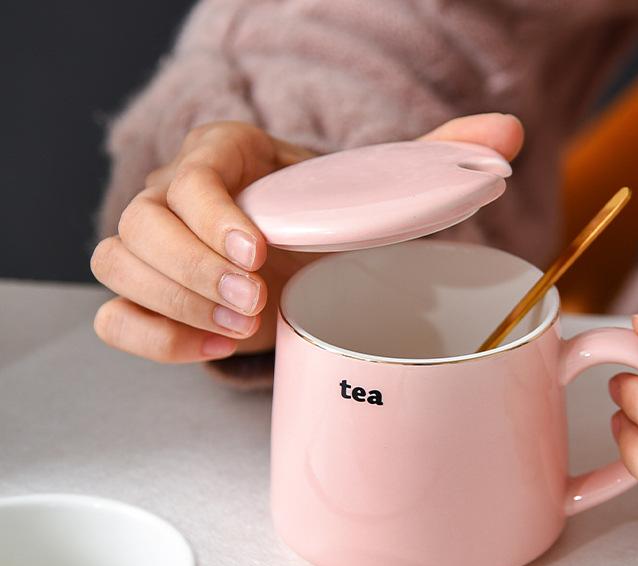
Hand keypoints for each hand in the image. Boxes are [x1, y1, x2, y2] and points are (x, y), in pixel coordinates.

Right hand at [91, 114, 523, 362]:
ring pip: (120, 266)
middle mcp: (178, 196)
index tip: (257, 255)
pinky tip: (208, 347)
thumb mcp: (374, 196)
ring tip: (240, 329)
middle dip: (195, 273)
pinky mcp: (149, 296)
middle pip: (143, 223)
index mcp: (228, 158)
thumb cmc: (327, 226)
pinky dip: (152, 337)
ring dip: (175, 304)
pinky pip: (115, 316)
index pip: (193, 171)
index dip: (214, 214)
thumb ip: (429, 163)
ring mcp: (156, 249)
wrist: (297, 259)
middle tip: (255, 305)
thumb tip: (507, 131)